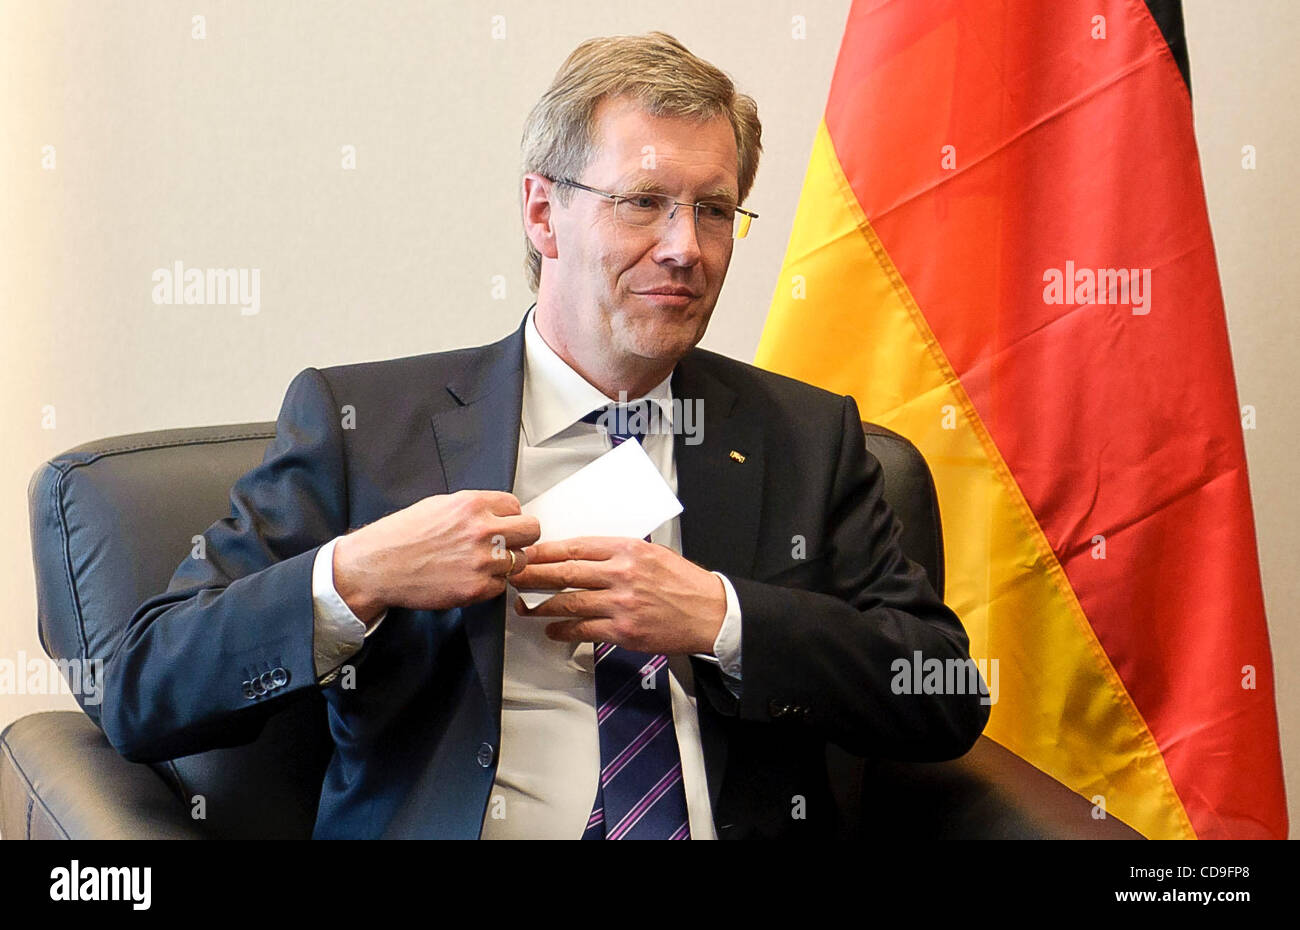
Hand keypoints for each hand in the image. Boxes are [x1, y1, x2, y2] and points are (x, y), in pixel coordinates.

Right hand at [333, 490, 539, 621]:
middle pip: (532, 530)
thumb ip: (473, 508)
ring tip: (480, 564)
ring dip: (505, 564)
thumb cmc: (401, 536)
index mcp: (472, 505)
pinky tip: (469, 579)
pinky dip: (489, 585)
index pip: (516, 506)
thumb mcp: (439, 505)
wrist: (378, 567)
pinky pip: (501, 586)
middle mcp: (482, 530)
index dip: (509, 517)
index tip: (502, 525)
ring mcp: (482, 561)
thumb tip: (496, 513)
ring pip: (520, 561)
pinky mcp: (477, 588)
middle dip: (521, 538)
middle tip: (506, 544)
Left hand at [508, 536, 726, 655]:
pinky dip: (563, 630)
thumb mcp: (652, 554)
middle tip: (513, 576)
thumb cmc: (684, 584)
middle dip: (533, 575)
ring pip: (569, 602)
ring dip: (542, 605)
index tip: (528, 553)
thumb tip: (583, 555)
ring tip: (525, 607)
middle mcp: (621, 574)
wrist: (709, 613)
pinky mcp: (623, 630)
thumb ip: (618, 553)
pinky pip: (583, 629)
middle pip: (565, 572)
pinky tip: (553, 630)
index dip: (546, 551)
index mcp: (627, 549)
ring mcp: (621, 604)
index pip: (576, 547)